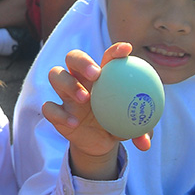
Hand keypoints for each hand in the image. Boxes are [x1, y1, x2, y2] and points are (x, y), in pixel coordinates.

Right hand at [42, 42, 151, 178]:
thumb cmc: (118, 125)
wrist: (99, 143)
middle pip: (73, 57)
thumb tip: (146, 142)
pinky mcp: (55, 111)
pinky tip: (74, 123)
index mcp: (102, 76)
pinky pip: (49, 108)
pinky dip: (60, 114)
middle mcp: (80, 79)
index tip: (127, 50)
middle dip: (82, 61)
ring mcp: (65, 94)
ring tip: (84, 98)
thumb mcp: (132, 128)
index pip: (107, 57)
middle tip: (96, 74)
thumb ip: (140, 131)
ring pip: (56, 75)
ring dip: (68, 83)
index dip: (115, 50)